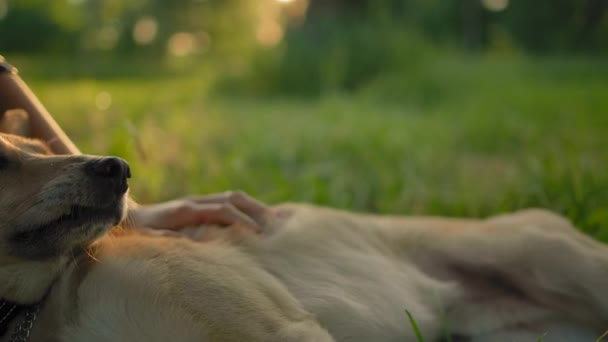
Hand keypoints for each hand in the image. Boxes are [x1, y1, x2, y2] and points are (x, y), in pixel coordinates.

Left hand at [128, 191, 269, 235]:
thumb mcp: (152, 238)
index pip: (223, 210)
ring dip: (251, 208)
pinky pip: (225, 205)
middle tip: (273, 225)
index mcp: (188, 209)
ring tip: (269, 221)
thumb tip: (190, 243)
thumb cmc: (140, 232)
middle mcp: (196, 202)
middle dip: (254, 210)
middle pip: (233, 199)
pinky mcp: (199, 207)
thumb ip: (170, 239)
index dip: (242, 220)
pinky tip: (251, 221)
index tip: (257, 233)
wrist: (128, 217)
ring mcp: (198, 202)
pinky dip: (242, 210)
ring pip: (232, 199)